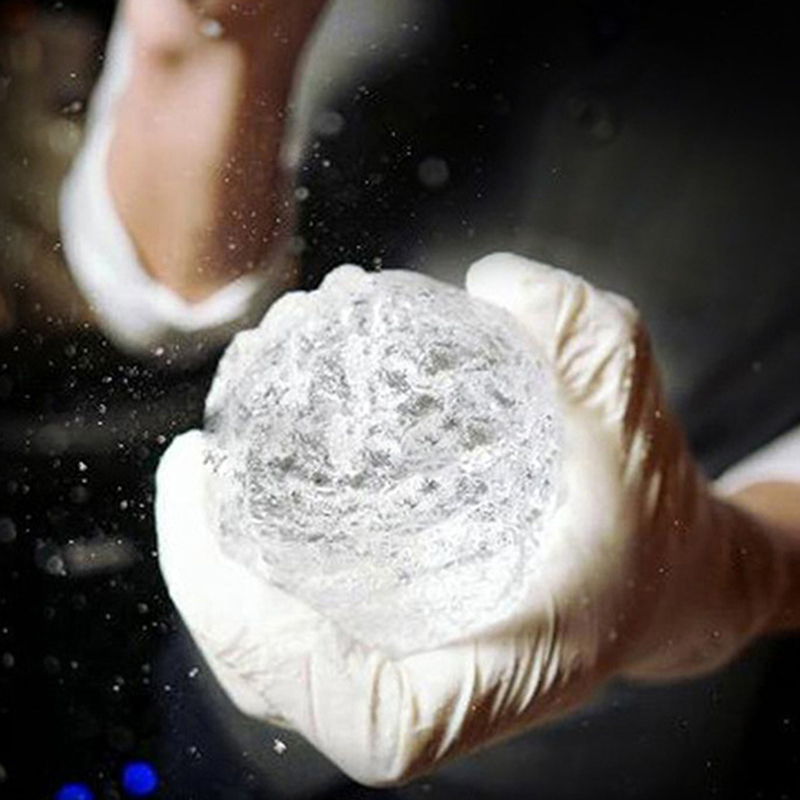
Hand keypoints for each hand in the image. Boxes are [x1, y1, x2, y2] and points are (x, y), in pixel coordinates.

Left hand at [156, 254, 790, 785]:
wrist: (663, 574)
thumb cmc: (649, 525)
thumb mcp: (634, 420)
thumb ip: (584, 339)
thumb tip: (488, 283)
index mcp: (479, 681)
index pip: (331, 694)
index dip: (235, 609)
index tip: (200, 479)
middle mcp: (424, 689)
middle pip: (269, 660)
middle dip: (207, 558)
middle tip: (204, 445)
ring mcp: (401, 668)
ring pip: (272, 641)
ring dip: (223, 550)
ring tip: (217, 447)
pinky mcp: (395, 638)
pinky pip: (295, 618)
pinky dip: (255, 558)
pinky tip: (253, 475)